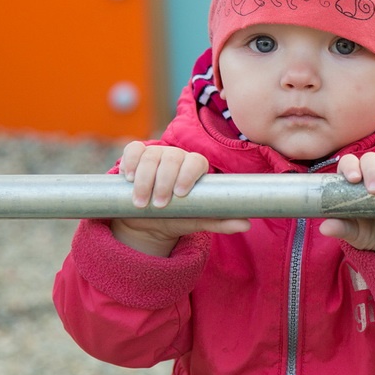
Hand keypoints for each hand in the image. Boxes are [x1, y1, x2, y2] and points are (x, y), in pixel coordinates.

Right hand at [111, 142, 249, 256]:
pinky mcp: (136, 155)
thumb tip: (247, 224)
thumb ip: (220, 220)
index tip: (179, 194)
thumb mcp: (197, 220)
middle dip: (163, 181)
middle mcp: (177, 156)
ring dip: (144, 179)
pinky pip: (133, 150)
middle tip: (159, 204)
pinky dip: (130, 162)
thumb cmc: (177, 217)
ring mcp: (156, 153)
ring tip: (140, 202)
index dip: (188, 174)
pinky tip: (127, 178)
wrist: (147, 221)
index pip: (196, 161)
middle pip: (171, 158)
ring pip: (151, 156)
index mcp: (195, 167)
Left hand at [319, 152, 374, 251]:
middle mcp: (373, 175)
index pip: (349, 163)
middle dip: (372, 170)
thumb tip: (325, 227)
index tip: (354, 179)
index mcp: (354, 183)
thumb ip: (342, 229)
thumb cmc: (371, 234)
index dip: (350, 166)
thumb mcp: (356, 234)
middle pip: (371, 159)